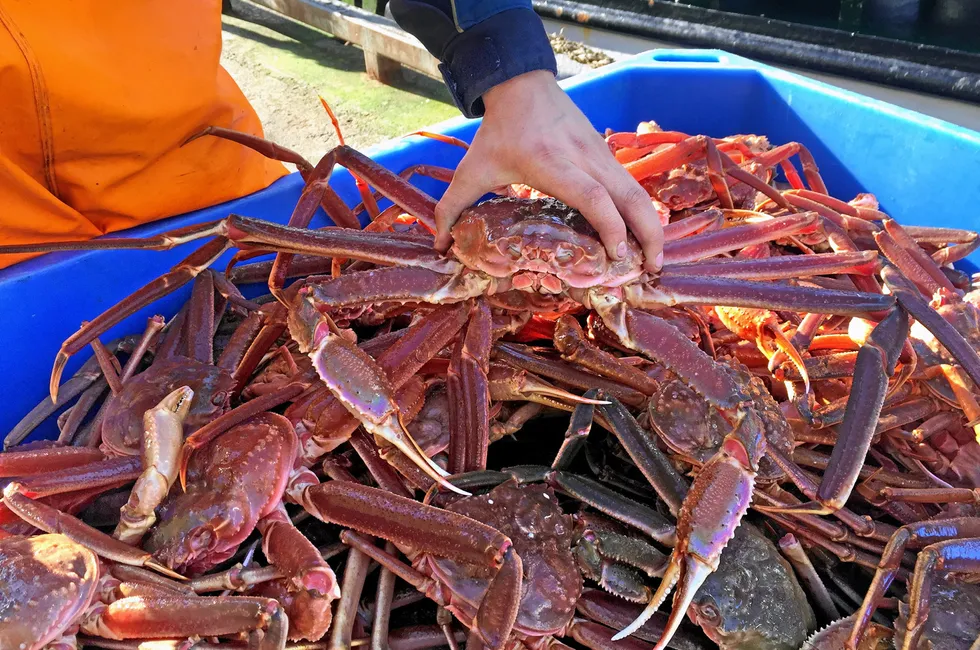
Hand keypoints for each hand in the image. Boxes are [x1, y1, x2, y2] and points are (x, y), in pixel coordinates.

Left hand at [434, 70, 663, 271]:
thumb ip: (452, 206)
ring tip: (653, 258)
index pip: (592, 196)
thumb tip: (439, 245)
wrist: (521, 84)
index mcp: (553, 165)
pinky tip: (641, 234)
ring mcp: (600, 154)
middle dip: (646, 234)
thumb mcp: (472, 169)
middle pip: (629, 196)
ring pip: (638, 190)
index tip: (614, 254)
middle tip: (651, 268)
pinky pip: (631, 184)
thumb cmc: (497, 132)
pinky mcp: (606, 153)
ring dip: (651, 225)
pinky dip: (642, 211)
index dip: (609, 226)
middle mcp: (584, 159)